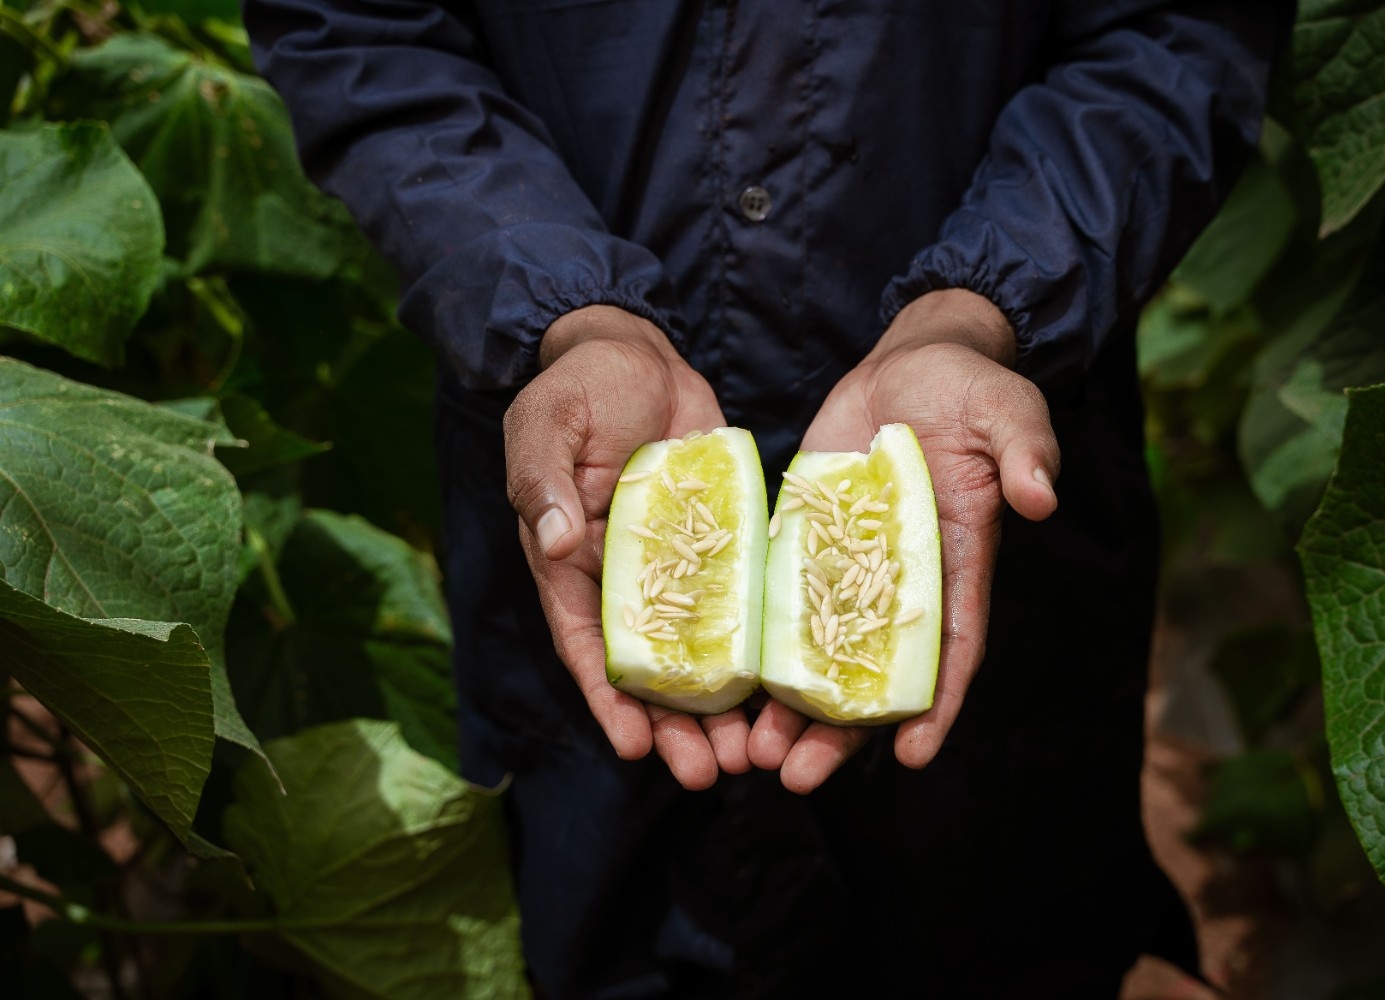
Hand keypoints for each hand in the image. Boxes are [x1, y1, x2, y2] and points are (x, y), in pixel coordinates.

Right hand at [504, 306, 749, 789]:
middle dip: (675, 725)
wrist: (638, 351)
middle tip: (710, 774)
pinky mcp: (720, 542)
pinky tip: (783, 685)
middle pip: (649, 669)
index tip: (637, 748)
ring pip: (699, 650)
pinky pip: (739, 602)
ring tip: (751, 754)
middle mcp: (624, 577)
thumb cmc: (580, 387)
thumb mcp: (547, 426)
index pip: (587, 646)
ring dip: (721, 705)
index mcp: (571, 562)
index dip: (610, 701)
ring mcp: (676, 564)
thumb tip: (555, 542)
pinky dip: (756, 646)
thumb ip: (543, 482)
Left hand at [748, 289, 1060, 791]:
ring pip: (817, 651)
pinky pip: (778, 600)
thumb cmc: (970, 388)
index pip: (951, 649)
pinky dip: (757, 644)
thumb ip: (1026, 452)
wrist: (910, 362)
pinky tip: (726, 686)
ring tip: (753, 752)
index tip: (915, 758)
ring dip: (788, 706)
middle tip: (796, 779)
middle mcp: (900, 580)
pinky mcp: (802, 538)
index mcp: (956, 563)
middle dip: (839, 731)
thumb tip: (1041, 498)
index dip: (936, 706)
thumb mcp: (1008, 411)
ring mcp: (846, 563)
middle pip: (870, 673)